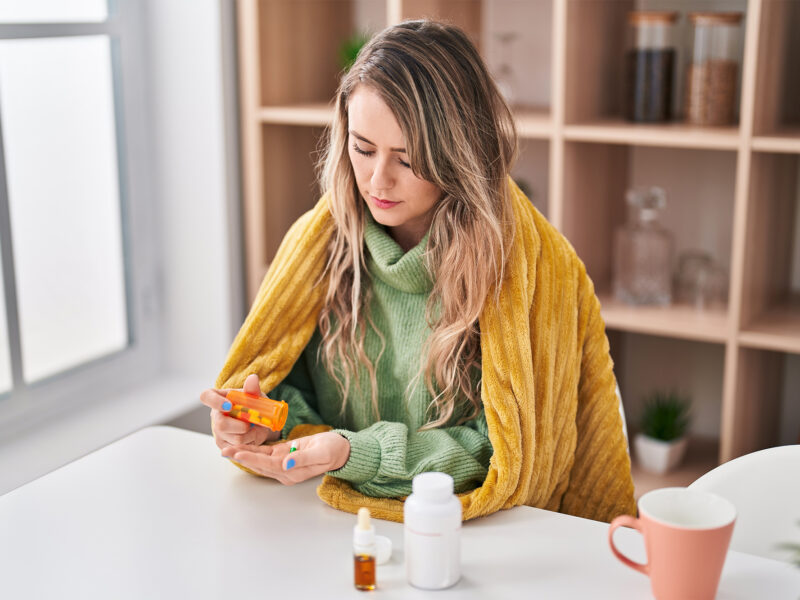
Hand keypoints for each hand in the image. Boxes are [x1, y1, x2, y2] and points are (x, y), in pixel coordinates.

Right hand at [200, 373, 280, 450]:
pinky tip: (252, 435)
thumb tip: (253, 378)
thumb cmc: (252, 405)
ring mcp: (217, 431)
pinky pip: (238, 446)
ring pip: (234, 438)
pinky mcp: (223, 444)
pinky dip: (249, 441)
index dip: (215, 401)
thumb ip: (252, 389)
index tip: (229, 405)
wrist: (257, 422)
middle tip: (252, 422)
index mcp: (218, 397)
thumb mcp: (255, 395)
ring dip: (249, 434)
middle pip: (221, 424)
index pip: (206, 396)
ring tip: (254, 427)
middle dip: (241, 425)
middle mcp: (215, 415)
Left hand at [221, 431, 350, 484]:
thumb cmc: (333, 450)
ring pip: (260, 460)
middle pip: (259, 464)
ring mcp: (283, 465)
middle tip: (224, 449)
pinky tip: (242, 445)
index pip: (268, 465)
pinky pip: (265, 454)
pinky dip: (253, 450)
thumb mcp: (321, 452)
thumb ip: (303, 458)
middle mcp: (285, 471)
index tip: (238, 453)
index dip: (252, 458)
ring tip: (227, 448)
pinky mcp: (284, 456)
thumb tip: (286, 463)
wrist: (340, 450)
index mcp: (293, 471)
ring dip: (244, 454)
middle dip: (242, 456)